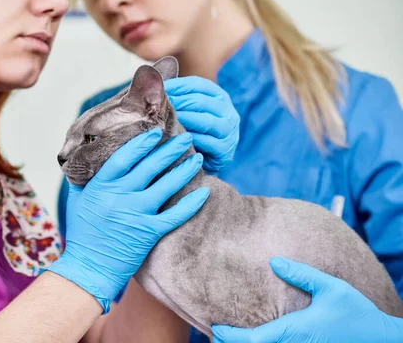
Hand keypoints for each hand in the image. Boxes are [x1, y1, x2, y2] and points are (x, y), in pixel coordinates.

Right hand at [46, 129, 209, 313]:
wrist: (89, 268)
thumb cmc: (82, 233)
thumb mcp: (77, 199)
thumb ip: (84, 177)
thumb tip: (90, 154)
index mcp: (101, 185)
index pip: (124, 156)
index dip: (142, 142)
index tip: (156, 132)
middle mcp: (120, 196)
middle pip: (150, 166)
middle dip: (170, 149)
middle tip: (186, 137)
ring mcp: (136, 214)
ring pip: (167, 186)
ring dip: (184, 169)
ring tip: (198, 157)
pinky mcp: (149, 232)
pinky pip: (175, 215)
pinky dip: (191, 203)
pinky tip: (204, 192)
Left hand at [164, 77, 238, 172]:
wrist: (203, 162)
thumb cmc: (190, 132)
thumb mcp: (187, 110)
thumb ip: (176, 95)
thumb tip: (152, 75)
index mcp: (219, 96)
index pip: (197, 84)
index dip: (176, 85)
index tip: (157, 89)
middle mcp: (228, 111)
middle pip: (199, 101)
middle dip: (175, 103)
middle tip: (155, 107)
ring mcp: (229, 130)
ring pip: (205, 121)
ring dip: (182, 120)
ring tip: (162, 122)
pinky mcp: (226, 150)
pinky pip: (206, 142)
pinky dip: (189, 140)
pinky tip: (173, 140)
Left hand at [212, 257, 402, 342]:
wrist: (380, 340)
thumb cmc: (356, 314)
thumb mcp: (331, 288)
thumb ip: (302, 274)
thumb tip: (274, 261)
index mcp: (294, 331)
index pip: (253, 339)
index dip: (230, 335)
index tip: (215, 326)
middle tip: (215, 332)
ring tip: (229, 335)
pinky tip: (256, 337)